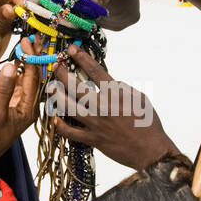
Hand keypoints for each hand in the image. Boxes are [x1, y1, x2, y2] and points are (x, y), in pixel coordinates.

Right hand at [0, 44, 41, 160]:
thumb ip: (3, 90)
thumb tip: (11, 67)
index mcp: (28, 110)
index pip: (34, 79)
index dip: (32, 58)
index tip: (28, 41)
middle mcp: (27, 108)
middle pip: (34, 78)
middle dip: (34, 57)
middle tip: (33, 38)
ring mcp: (18, 107)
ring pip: (26, 81)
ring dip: (26, 63)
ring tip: (26, 45)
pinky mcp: (9, 107)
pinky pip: (17, 86)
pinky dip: (17, 73)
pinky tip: (15, 63)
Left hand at [49, 46, 176, 169]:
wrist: (150, 150)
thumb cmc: (148, 123)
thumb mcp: (140, 98)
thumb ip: (122, 88)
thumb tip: (109, 81)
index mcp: (116, 94)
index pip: (95, 70)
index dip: (81, 57)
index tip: (71, 49)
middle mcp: (102, 106)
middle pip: (75, 86)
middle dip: (62, 73)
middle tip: (55, 66)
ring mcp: (96, 123)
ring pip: (67, 106)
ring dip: (56, 95)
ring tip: (51, 88)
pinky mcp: (92, 139)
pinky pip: (70, 132)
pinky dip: (61, 126)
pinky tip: (55, 119)